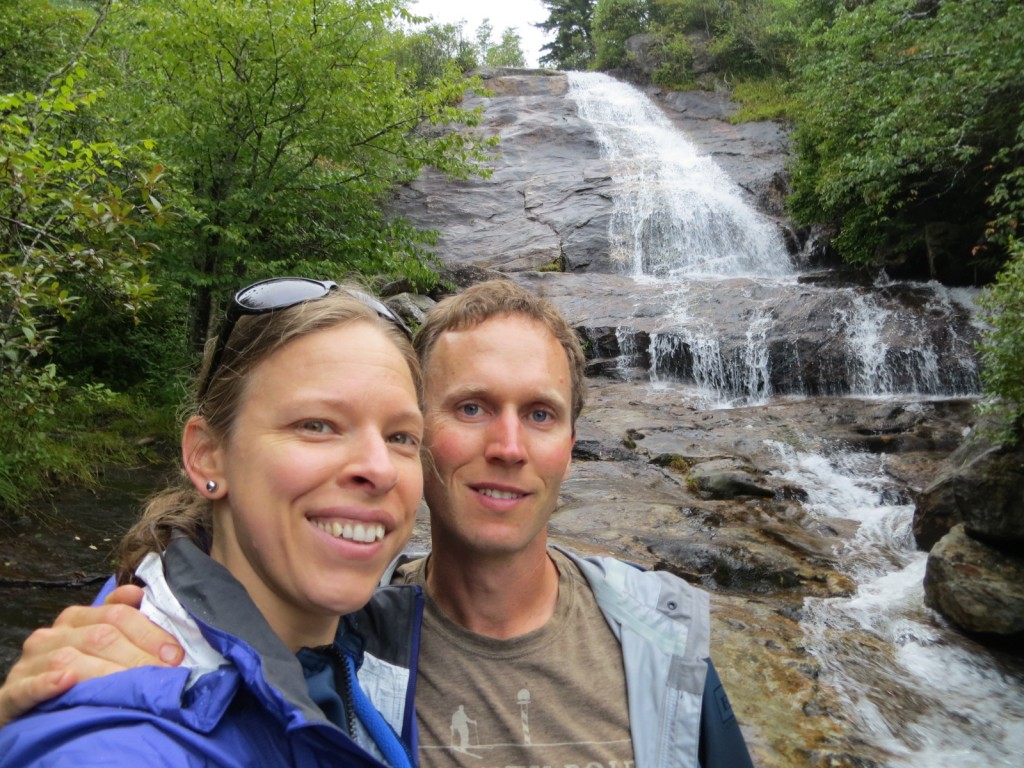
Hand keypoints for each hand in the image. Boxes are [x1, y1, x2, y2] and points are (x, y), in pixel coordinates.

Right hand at [0, 584, 183, 726]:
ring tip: (129, 684)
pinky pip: (26, 687)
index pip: (117, 616)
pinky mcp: (11, 693)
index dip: (149, 633)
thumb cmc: (73, 671)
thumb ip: (119, 620)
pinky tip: (66, 681)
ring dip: (104, 673)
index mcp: (77, 619)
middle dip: (136, 656)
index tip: (174, 654)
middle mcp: (53, 636)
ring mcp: (31, 663)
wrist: (26, 702)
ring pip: (70, 660)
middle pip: (100, 637)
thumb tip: (138, 593)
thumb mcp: (96, 642)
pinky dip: (47, 684)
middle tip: (161, 675)